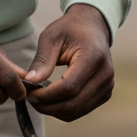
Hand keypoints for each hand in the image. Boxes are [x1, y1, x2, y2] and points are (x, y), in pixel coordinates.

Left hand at [23, 3, 113, 120]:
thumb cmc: (70, 29)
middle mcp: (104, 74)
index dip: (47, 95)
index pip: (69, 87)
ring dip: (54, 110)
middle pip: (73, 104)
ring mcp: (107, 86)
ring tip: (38, 99)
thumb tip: (30, 82)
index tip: (29, 93)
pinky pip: (82, 110)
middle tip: (30, 99)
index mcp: (93, 57)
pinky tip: (52, 99)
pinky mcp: (105, 93)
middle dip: (48, 106)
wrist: (93, 26)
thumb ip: (42, 60)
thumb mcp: (52, 37)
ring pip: (77, 111)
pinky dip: (64, 109)